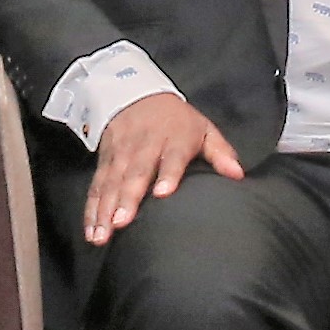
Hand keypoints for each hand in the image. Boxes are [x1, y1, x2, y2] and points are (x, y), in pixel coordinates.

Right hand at [83, 91, 246, 243]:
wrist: (137, 94)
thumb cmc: (178, 122)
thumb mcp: (203, 129)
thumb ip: (220, 152)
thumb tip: (238, 174)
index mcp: (174, 138)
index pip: (171, 156)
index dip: (167, 174)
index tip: (162, 193)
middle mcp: (145, 145)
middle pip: (135, 172)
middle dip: (127, 198)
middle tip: (122, 222)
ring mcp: (121, 153)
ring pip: (112, 182)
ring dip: (105, 209)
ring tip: (102, 235)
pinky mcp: (105, 160)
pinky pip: (97, 186)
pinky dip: (91, 208)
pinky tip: (91, 230)